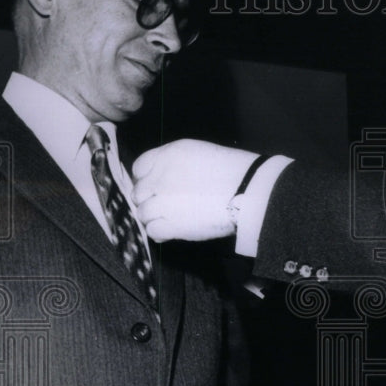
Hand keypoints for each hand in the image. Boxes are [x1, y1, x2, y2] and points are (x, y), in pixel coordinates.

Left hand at [132, 139, 258, 240]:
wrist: (246, 190)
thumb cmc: (231, 170)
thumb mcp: (197, 153)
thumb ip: (173, 163)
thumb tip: (161, 178)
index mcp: (166, 156)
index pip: (139, 168)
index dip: (146, 180)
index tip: (155, 187)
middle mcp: (159, 178)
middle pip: (138, 193)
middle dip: (149, 200)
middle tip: (165, 205)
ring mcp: (162, 203)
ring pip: (143, 213)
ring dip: (154, 217)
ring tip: (171, 219)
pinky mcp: (171, 225)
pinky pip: (152, 231)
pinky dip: (160, 232)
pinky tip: (172, 231)